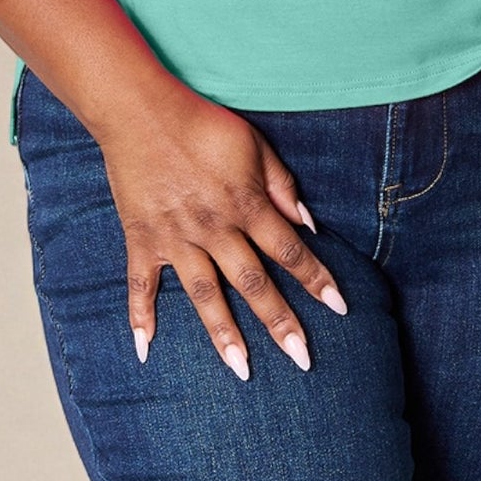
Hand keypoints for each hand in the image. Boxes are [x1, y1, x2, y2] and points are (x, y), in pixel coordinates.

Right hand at [97, 77, 347, 379]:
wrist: (142, 111)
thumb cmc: (203, 124)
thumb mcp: (255, 144)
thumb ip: (281, 185)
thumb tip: (308, 223)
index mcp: (246, 204)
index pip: (290, 250)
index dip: (316, 278)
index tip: (340, 308)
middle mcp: (214, 228)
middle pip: (253, 282)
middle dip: (280, 322)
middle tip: (302, 360)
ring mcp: (176, 237)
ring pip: (205, 295)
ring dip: (224, 334)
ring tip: (242, 370)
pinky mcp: (142, 238)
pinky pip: (141, 284)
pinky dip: (140, 317)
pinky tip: (145, 350)